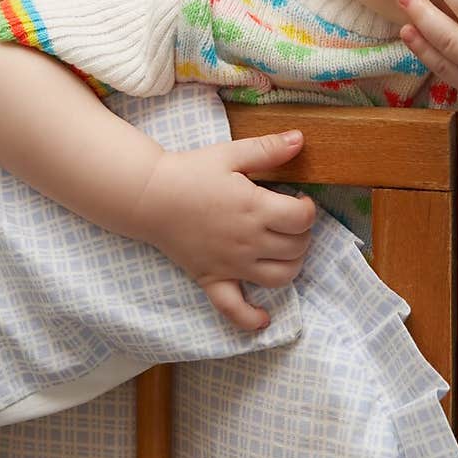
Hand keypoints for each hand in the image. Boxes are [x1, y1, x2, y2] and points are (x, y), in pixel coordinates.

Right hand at [135, 131, 314, 330]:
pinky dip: (251, 319)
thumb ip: (267, 149)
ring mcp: (231, 264)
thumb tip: (300, 138)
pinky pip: (233, 309)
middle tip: (290, 220)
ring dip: (292, 265)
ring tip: (284, 248)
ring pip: (279, 278)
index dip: (308, 209)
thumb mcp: (231, 153)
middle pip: (297, 248)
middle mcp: (247, 241)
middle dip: (302, 233)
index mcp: (254, 208)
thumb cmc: (191, 172)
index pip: (302, 219)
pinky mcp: (212, 279)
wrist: (150, 196)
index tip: (298, 200)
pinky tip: (264, 319)